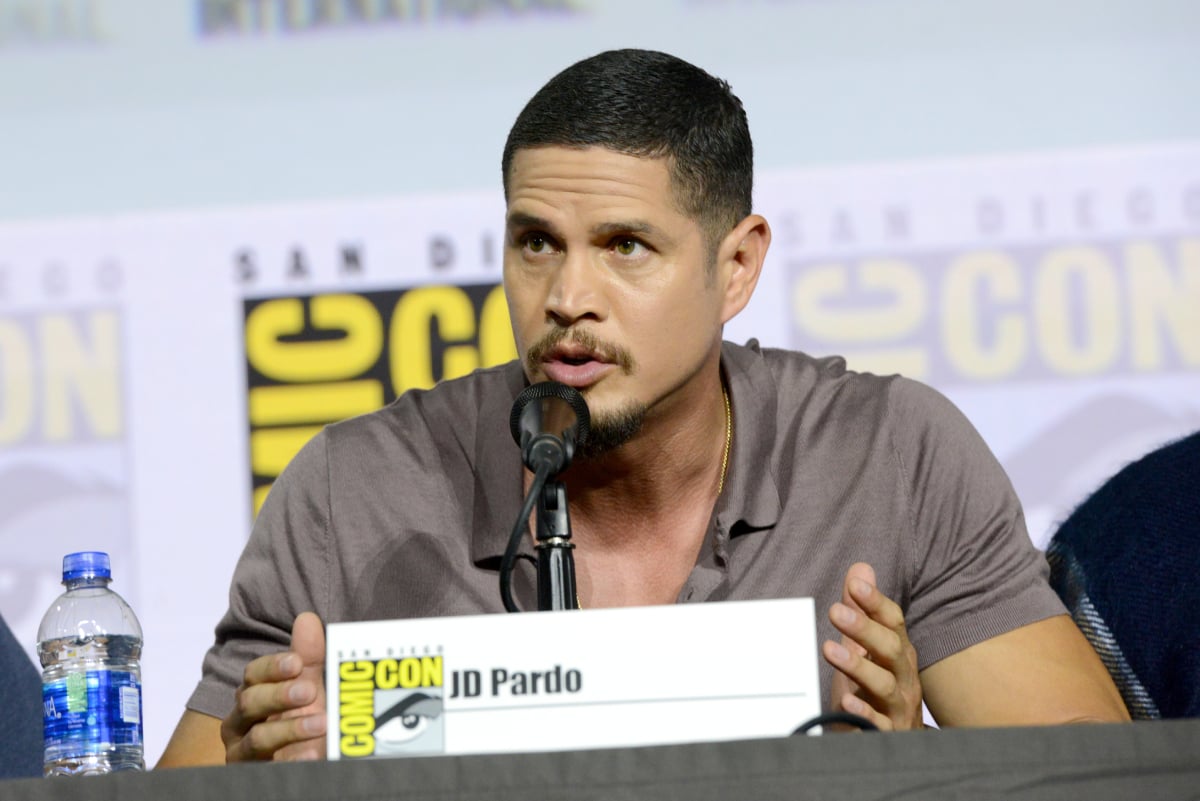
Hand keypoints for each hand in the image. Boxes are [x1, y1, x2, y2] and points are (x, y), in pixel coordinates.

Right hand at [221, 612, 327, 761]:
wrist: (302, 760)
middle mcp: (240, 724)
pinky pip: (269, 769)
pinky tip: (311, 754)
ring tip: (320, 724)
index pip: (252, 675)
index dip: (272, 667)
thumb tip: (307, 618)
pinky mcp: (253, 775)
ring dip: (289, 729)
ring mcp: (244, 753)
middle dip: (279, 696)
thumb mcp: (308, 687)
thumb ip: (308, 657)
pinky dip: (290, 760)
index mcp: (252, 695)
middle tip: (309, 691)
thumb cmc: (301, 719)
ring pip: (257, 739)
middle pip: (249, 703)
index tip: (297, 662)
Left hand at [822, 562, 922, 730]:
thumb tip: (860, 569)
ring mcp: (897, 706)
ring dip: (858, 667)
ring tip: (830, 650)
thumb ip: (862, 611)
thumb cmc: (877, 689)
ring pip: (884, 685)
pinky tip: (846, 699)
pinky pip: (878, 724)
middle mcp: (903, 677)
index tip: (855, 584)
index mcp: (899, 653)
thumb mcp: (866, 648)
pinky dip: (863, 711)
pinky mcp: (888, 733)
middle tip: (834, 611)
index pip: (893, 622)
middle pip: (890, 649)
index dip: (876, 602)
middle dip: (864, 629)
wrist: (896, 741)